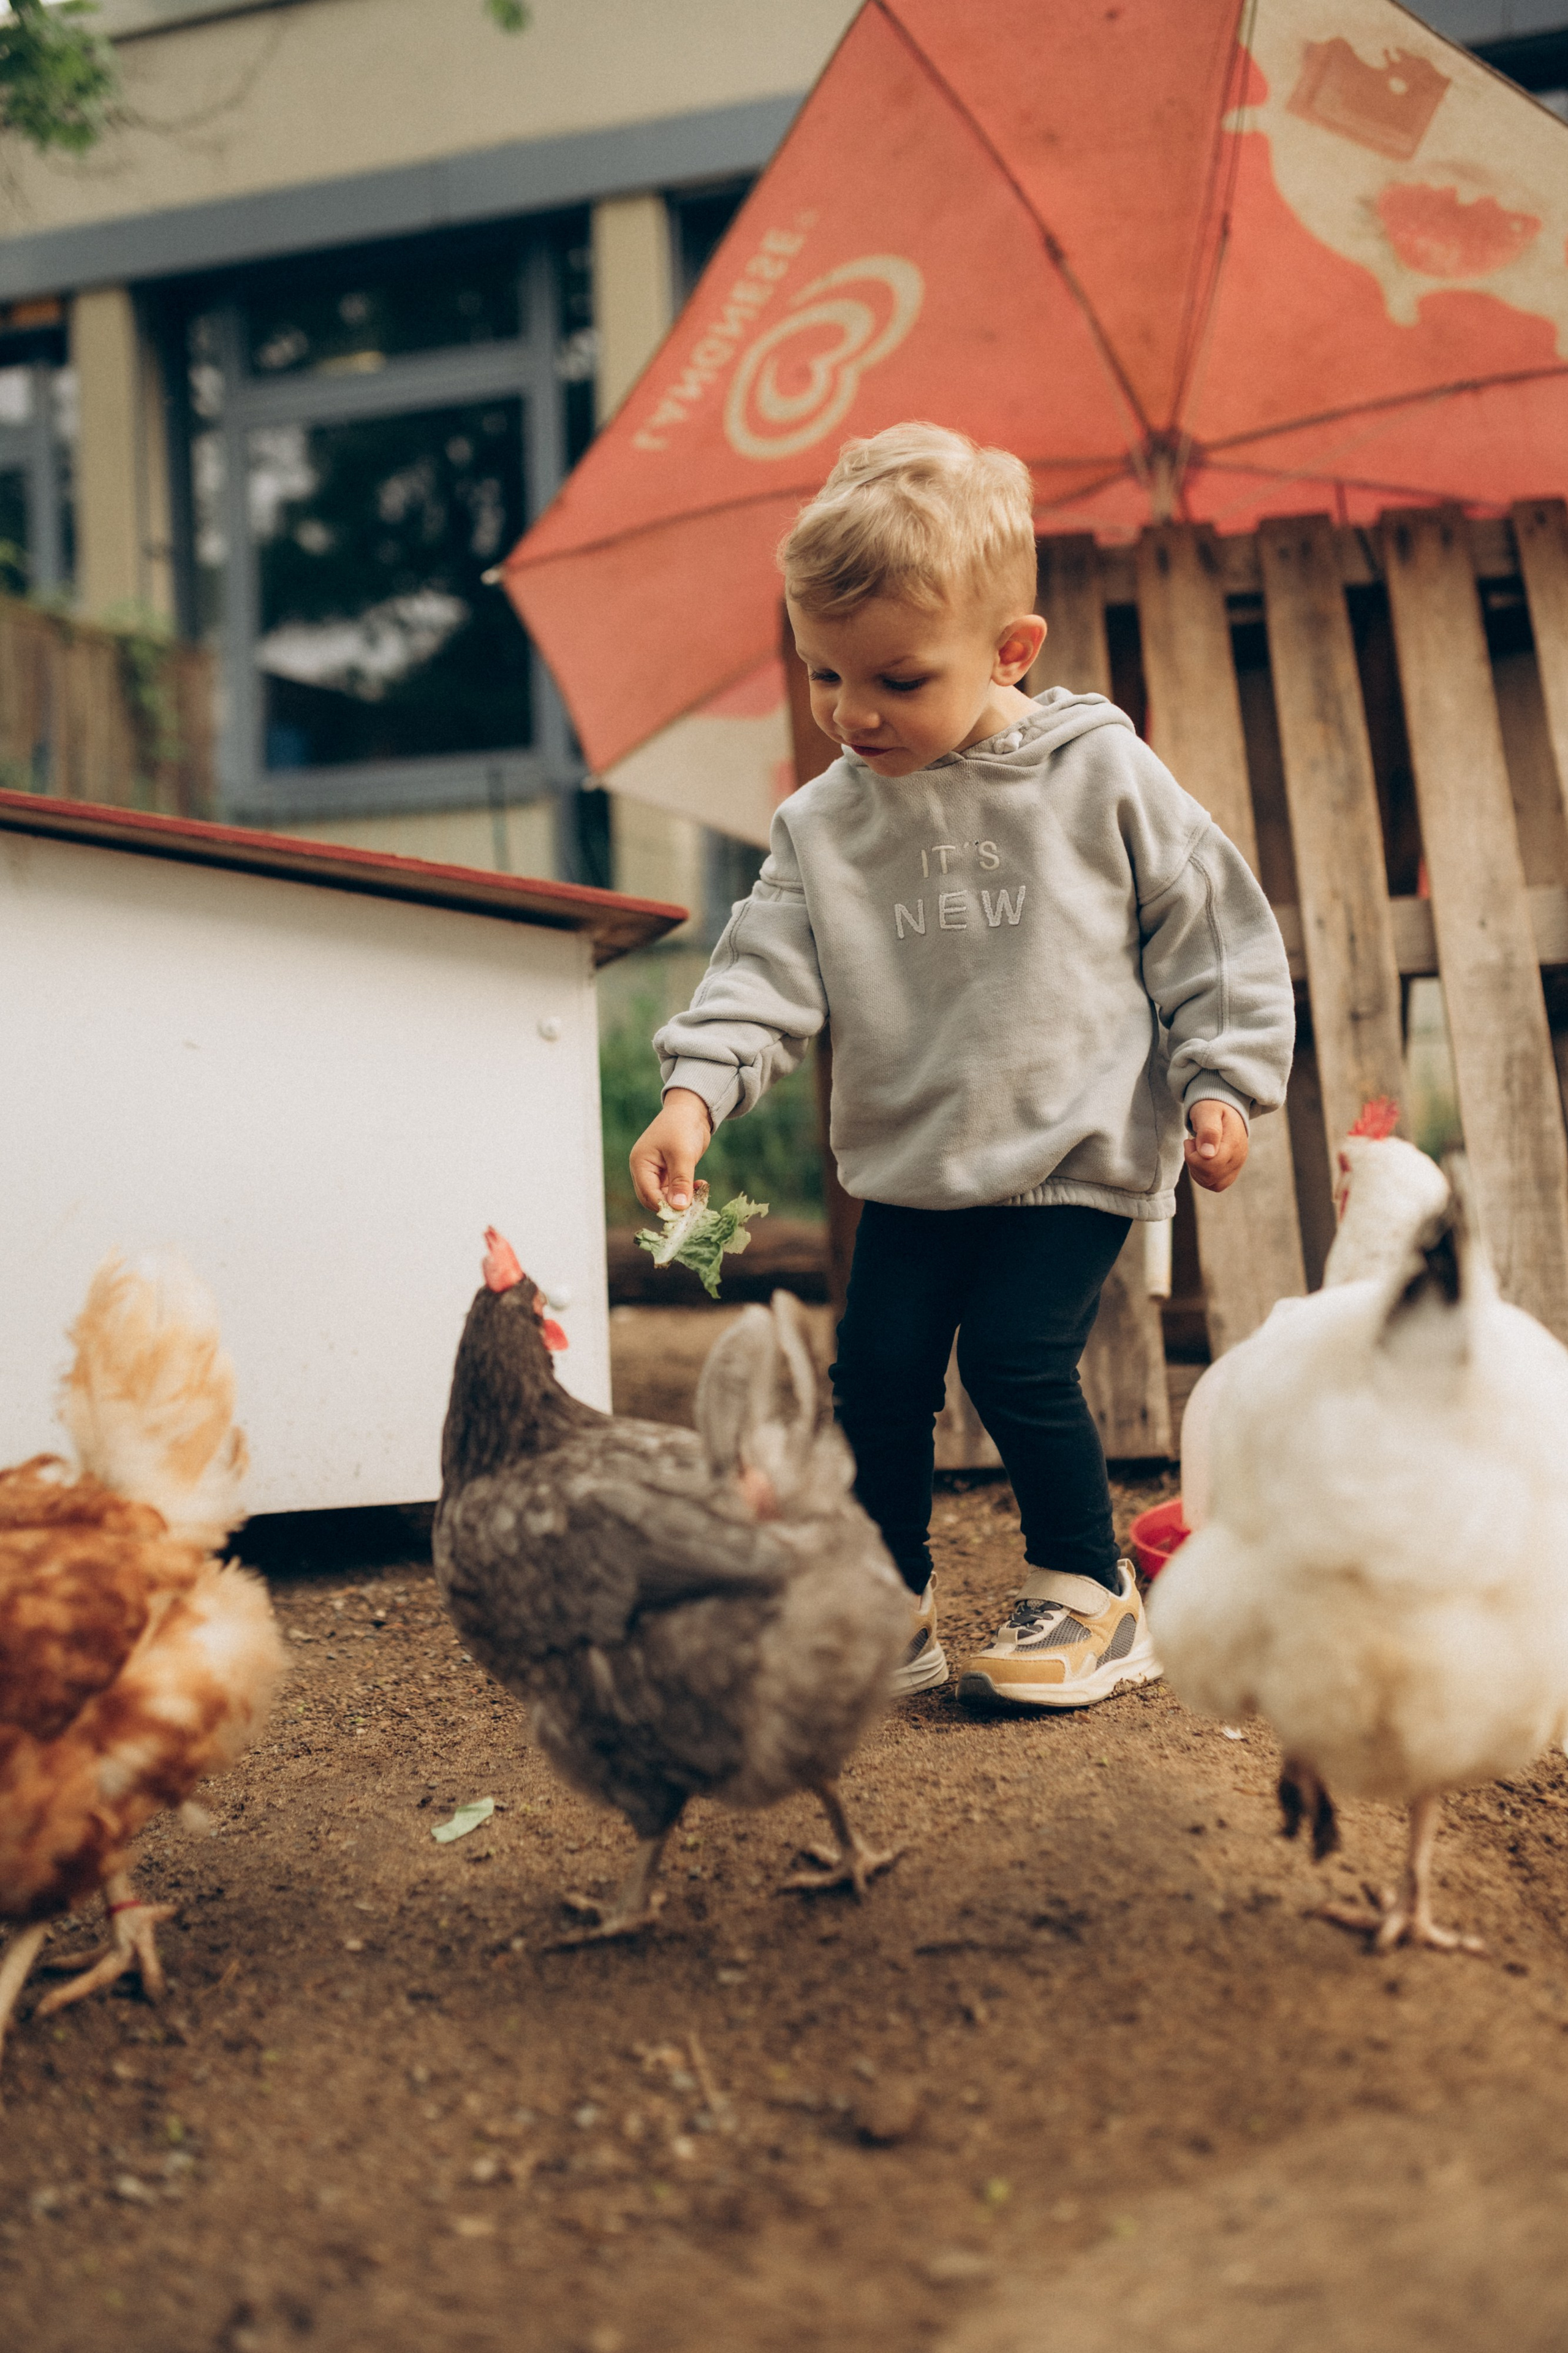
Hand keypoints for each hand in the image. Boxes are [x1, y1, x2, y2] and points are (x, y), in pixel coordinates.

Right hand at [630, 1088, 712, 1212]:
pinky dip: (687, 1191)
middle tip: (694, 1207)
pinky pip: (675, 1189)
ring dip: (682, 1199)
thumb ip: (680, 1181)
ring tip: (700, 1194)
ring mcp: (656, 1171)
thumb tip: (679, 1207)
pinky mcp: (669, 1171)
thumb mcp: (683, 1155)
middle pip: (654, 1199)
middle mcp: (644, 1170)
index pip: (648, 1195)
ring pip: (665, 1196)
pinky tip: (701, 1186)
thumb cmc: (682, 1127)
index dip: (665, 1207)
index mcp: (640, 1164)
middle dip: (673, 1206)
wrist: (692, 1109)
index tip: (686, 1213)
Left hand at [1184, 1099, 1248, 1193]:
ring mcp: (1237, 1166)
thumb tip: (1207, 1154)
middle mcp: (1238, 1157)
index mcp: (1234, 1142)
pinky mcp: (1232, 1172)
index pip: (1211, 1165)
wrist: (1224, 1110)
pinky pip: (1216, 1185)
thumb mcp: (1207, 1112)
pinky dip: (1203, 1177)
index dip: (1193, 1157)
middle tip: (1193, 1145)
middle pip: (1210, 1176)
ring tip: (1198, 1151)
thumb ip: (1208, 1131)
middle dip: (1193, 1162)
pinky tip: (1201, 1161)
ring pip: (1212, 1184)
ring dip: (1197, 1171)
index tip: (1190, 1141)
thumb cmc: (1212, 1109)